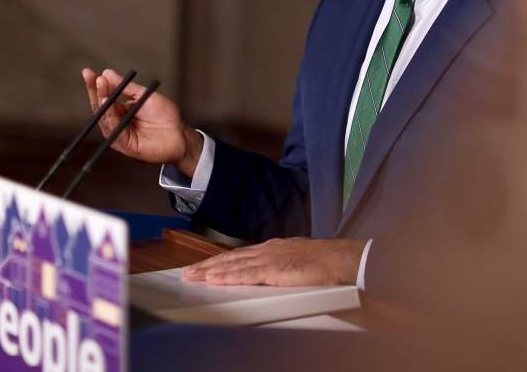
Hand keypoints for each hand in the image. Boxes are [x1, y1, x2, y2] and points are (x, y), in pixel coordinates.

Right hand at [81, 67, 203, 177]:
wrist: (179, 134)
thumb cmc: (165, 116)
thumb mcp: (145, 96)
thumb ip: (127, 87)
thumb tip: (107, 73)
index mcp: (119, 110)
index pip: (103, 96)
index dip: (95, 85)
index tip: (88, 72)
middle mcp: (116, 122)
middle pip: (100, 107)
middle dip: (95, 91)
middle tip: (93, 78)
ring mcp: (119, 134)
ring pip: (105, 119)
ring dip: (102, 103)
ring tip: (102, 89)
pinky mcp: (124, 145)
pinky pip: (114, 132)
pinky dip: (111, 119)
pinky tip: (109, 107)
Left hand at [182, 238, 365, 286]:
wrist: (338, 258)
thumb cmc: (324, 261)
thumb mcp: (297, 259)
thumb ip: (282, 264)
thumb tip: (273, 272)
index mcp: (273, 248)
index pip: (240, 255)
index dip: (220, 261)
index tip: (205, 266)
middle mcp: (267, 250)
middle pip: (231, 257)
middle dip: (208, 265)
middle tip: (188, 271)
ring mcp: (269, 258)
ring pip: (233, 264)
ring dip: (211, 271)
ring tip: (193, 276)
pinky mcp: (273, 269)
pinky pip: (245, 274)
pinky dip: (228, 276)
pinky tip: (214, 279)